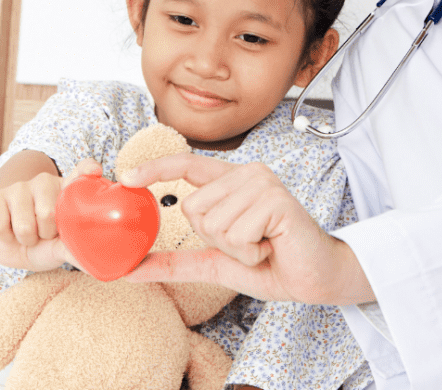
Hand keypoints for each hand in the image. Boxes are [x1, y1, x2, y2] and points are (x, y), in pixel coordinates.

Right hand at [0, 157, 98, 270]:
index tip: (95, 171)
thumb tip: (92, 265)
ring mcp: (20, 186)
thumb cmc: (47, 243)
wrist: (17, 250)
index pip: (81, 171)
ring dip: (27, 237)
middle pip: (48, 213)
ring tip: (29, 234)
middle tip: (45, 233)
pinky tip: (10, 231)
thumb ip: (77, 249)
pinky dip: (6, 237)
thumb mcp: (64, 246)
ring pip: (24, 224)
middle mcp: (46, 182)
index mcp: (70, 188)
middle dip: (46, 233)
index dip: (87, 169)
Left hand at [121, 153, 373, 305]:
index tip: (126, 177)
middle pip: (194, 209)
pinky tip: (272, 246)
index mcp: (233, 181)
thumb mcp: (215, 262)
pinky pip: (237, 233)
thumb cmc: (270, 265)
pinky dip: (250, 252)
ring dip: (235, 249)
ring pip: (214, 224)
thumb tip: (129, 269)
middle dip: (215, 240)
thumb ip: (175, 262)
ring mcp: (263, 183)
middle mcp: (248, 174)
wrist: (315, 277)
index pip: (188, 165)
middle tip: (249, 243)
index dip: (156, 169)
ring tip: (262, 245)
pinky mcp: (276, 200)